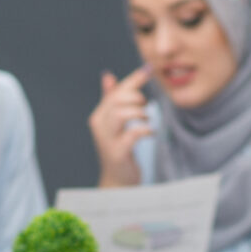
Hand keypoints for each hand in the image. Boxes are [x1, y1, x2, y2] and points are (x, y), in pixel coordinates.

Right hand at [88, 65, 152, 186]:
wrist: (118, 181)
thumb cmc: (118, 149)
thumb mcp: (114, 123)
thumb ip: (111, 100)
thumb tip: (107, 75)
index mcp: (99, 116)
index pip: (115, 91)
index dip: (132, 79)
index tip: (149, 70)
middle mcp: (99, 126)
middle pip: (116, 100)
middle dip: (135, 98)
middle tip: (146, 105)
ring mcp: (107, 140)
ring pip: (120, 114)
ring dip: (139, 113)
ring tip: (147, 119)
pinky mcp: (117, 153)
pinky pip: (131, 134)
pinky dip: (144, 130)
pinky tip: (151, 132)